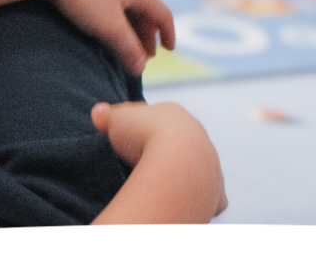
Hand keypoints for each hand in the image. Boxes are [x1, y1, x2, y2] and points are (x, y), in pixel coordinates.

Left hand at [31, 0, 175, 75]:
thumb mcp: (107, 28)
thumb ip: (127, 49)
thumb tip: (140, 69)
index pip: (162, 13)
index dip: (168, 34)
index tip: (169, 50)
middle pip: (145, 6)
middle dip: (146, 32)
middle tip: (142, 53)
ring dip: (129, 19)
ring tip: (122, 37)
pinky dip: (114, 7)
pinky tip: (100, 15)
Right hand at [90, 101, 226, 223]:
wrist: (179, 164)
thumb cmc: (144, 137)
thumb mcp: (115, 120)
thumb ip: (107, 115)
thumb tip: (98, 112)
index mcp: (173, 113)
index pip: (157, 116)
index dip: (141, 126)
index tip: (128, 137)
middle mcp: (198, 134)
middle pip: (180, 140)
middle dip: (165, 148)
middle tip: (143, 160)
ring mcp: (211, 163)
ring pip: (197, 166)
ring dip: (183, 172)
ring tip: (161, 183)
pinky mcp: (216, 191)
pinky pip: (211, 195)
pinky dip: (201, 199)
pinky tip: (185, 203)